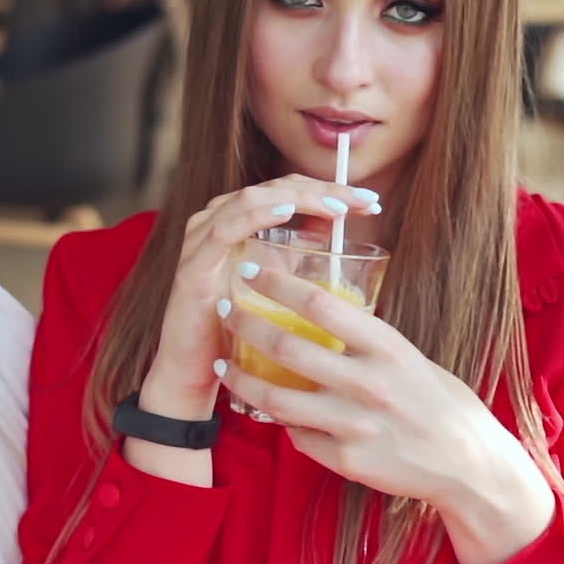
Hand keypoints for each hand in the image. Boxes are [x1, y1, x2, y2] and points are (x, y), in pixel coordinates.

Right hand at [140, 175, 380, 417]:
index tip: (370, 202)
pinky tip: (286, 211)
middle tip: (364, 201)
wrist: (194, 376)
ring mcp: (201, 240)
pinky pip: (225, 230)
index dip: (329, 188)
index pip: (289, 189)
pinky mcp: (194, 267)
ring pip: (252, 198)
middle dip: (324, 189)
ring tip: (337, 205)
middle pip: (276, 187)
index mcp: (238, 222)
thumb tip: (338, 240)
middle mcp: (217, 221)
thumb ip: (296, 260)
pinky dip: (256, 216)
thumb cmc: (235, 331)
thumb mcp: (275, 288)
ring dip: (299, 198)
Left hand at [216, 263, 555, 563]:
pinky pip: (298, 436)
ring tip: (226, 365)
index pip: (320, 304)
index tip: (250, 269)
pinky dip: (280, 422)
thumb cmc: (440, 402)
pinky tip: (267, 409)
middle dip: (248, 325)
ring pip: (278, 400)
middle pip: (289, 348)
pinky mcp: (346, 460)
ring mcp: (355, 425)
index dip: (278, 284)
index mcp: (388, 347)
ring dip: (244, 379)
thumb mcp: (409, 358)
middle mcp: (369, 384)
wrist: (470, 464)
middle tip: (227, 311)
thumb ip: (366, 341)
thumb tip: (321, 315)